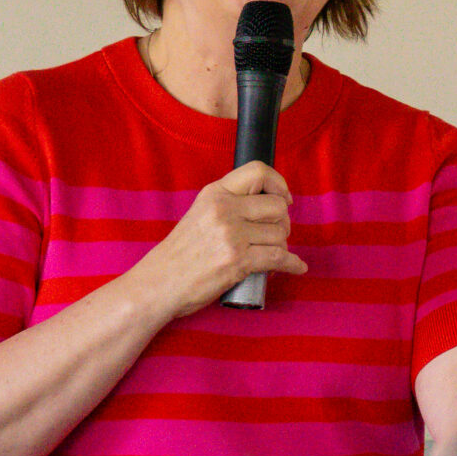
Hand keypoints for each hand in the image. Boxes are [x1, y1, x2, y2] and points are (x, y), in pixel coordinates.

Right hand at [131, 162, 308, 317]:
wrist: (159, 284)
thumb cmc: (180, 254)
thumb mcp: (199, 214)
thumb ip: (227, 205)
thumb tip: (266, 205)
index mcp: (214, 194)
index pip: (257, 172)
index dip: (278, 184)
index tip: (284, 198)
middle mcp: (224, 210)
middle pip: (277, 206)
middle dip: (283, 223)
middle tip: (274, 236)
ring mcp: (231, 235)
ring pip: (280, 235)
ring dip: (281, 247)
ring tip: (269, 255)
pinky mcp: (238, 261)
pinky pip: (280, 258)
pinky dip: (293, 265)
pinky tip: (297, 267)